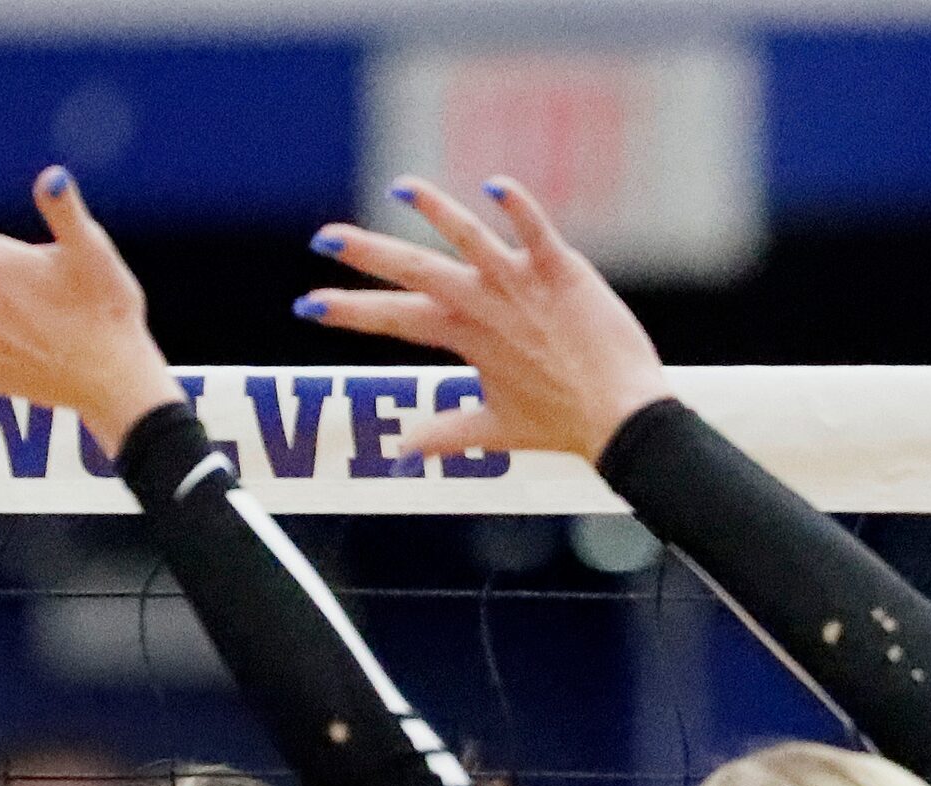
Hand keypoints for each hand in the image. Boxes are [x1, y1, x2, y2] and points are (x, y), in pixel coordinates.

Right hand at [298, 175, 673, 463]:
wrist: (623, 416)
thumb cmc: (563, 424)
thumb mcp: (497, 432)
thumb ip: (445, 436)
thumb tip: (401, 455)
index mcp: (464, 339)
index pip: (393, 320)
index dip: (348, 312)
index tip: (307, 304)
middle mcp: (485, 307)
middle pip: (415, 274)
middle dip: (366, 255)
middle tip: (325, 239)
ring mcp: (521, 286)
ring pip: (468, 239)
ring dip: (434, 210)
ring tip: (401, 188)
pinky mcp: (560, 270)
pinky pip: (535, 231)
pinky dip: (515, 207)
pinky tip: (493, 185)